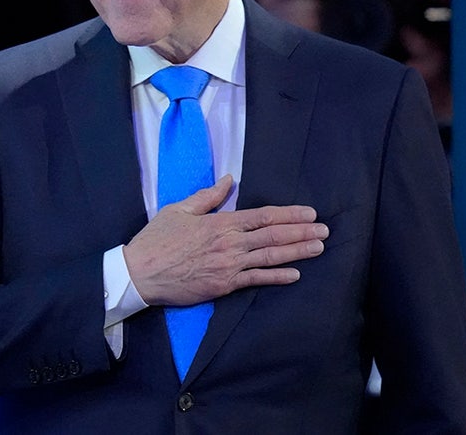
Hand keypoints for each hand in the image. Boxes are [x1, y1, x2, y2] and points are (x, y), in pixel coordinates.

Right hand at [124, 175, 327, 305]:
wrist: (141, 272)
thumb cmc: (157, 239)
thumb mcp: (180, 209)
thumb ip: (209, 196)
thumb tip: (230, 179)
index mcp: (221, 222)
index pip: (263, 217)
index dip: (289, 215)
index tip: (309, 213)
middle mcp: (230, 243)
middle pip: (274, 236)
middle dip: (302, 232)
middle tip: (324, 230)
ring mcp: (229, 266)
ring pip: (270, 257)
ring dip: (297, 252)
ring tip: (318, 247)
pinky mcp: (223, 286)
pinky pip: (256, 280)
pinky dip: (277, 277)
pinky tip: (295, 274)